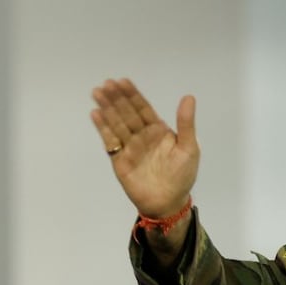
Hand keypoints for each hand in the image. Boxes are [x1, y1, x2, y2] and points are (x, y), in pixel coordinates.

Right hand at [90, 78, 198, 217]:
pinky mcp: (119, 160)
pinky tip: (96, 114)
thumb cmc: (182, 176)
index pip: (143, 108)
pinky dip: (103, 128)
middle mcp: (142, 136)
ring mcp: (130, 147)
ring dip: (107, 109)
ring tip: (97, 93)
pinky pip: (110, 141)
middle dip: (117, 98)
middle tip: (107, 84)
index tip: (123, 81)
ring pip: (116, 124)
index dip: (133, 95)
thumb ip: (186, 123)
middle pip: (127, 113)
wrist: (168, 203)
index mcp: (158, 131)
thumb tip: (189, 97)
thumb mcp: (189, 148)